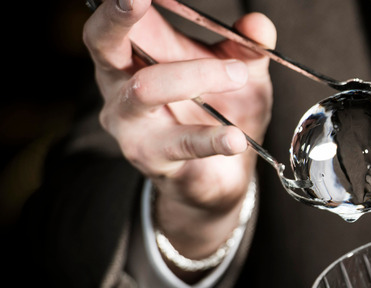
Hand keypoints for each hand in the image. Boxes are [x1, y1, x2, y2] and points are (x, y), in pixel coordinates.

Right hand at [83, 0, 274, 263]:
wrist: (218, 177)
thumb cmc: (218, 114)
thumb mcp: (240, 73)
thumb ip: (248, 48)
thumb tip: (258, 25)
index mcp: (137, 52)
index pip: (124, 17)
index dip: (128, 1)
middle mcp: (121, 83)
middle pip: (104, 42)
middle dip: (119, 17)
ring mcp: (131, 122)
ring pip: (145, 89)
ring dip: (196, 75)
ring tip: (238, 76)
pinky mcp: (151, 157)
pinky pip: (180, 144)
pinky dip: (212, 139)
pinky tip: (235, 138)